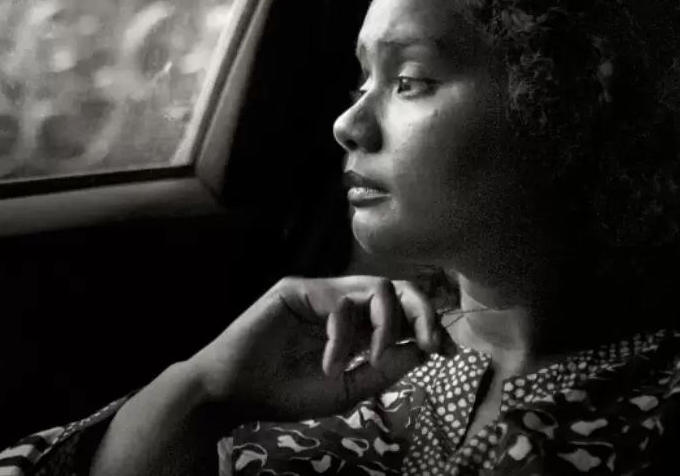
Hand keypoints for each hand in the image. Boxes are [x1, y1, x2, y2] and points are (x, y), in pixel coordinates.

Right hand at [185, 275, 441, 424]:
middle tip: (430, 343)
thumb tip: (422, 349)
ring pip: (376, 286)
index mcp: (356, 324)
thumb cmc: (285, 392)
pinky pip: (339, 303)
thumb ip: (382, 370)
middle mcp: (343, 302)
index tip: (444, 349)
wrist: (235, 394)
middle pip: (396, 287)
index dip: (426, 322)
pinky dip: (343, 338)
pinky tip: (330, 365)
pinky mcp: (299, 289)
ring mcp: (321, 292)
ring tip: (372, 359)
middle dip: (421, 312)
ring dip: (386, 325)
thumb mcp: (346, 389)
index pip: (401, 309)